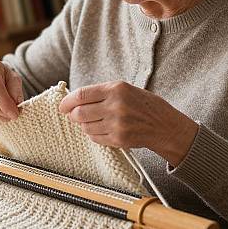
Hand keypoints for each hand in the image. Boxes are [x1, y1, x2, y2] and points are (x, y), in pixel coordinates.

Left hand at [58, 81, 198, 165]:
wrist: (166, 126)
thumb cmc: (144, 105)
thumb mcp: (125, 89)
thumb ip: (101, 93)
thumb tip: (74, 100)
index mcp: (117, 89)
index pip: (82, 95)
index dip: (67, 101)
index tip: (62, 106)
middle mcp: (116, 106)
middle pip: (79, 113)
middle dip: (73, 115)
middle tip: (74, 115)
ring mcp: (117, 124)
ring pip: (85, 127)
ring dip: (84, 125)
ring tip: (94, 121)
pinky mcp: (119, 139)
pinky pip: (95, 138)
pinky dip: (94, 134)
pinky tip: (102, 129)